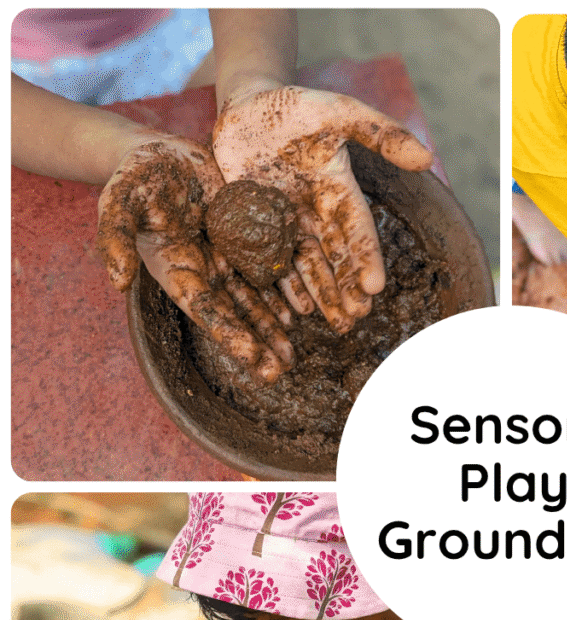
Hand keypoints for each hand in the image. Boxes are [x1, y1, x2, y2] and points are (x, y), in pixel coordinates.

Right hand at [97, 136, 293, 382]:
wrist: (163, 152)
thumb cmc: (136, 178)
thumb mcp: (118, 201)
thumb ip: (115, 239)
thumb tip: (118, 282)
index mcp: (177, 270)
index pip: (207, 310)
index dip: (231, 335)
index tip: (254, 359)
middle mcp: (206, 271)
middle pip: (235, 313)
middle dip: (257, 342)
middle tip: (279, 371)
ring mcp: (229, 257)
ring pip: (256, 297)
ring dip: (274, 325)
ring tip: (290, 355)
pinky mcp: (248, 238)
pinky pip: (270, 266)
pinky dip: (285, 288)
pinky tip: (302, 310)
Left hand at [212, 85, 432, 331]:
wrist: (245, 105)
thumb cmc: (295, 106)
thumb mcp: (341, 111)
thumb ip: (382, 134)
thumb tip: (428, 158)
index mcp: (340, 192)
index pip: (358, 231)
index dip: (366, 259)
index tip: (373, 287)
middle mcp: (318, 214)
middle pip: (336, 258)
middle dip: (347, 289)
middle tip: (356, 318)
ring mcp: (288, 223)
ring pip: (309, 266)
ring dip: (324, 295)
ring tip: (336, 322)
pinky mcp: (257, 226)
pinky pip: (273, 260)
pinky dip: (286, 285)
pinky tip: (299, 310)